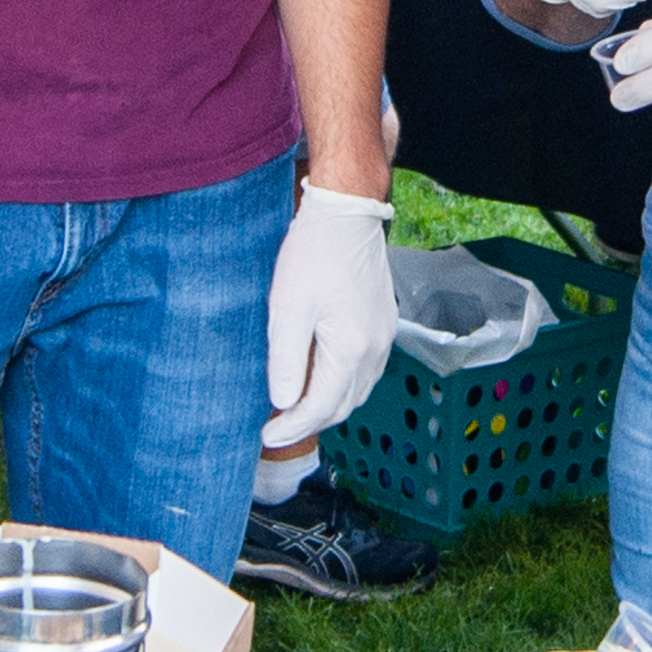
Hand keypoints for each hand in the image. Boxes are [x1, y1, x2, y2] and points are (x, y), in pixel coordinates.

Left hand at [258, 187, 396, 448]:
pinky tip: (320, 378)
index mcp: (350, 349)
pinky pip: (365, 371)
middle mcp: (374, 350)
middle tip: (277, 427)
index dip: (293, 428)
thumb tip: (284, 403)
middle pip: (343, 406)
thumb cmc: (314, 255)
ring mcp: (384, 337)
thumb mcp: (287, 309)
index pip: (320, 408)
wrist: (347, 214)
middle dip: (310, 422)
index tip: (267, 437)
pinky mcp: (384, 325)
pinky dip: (342, 385)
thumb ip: (287, 361)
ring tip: (295, 408)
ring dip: (327, 406)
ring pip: (357, 391)